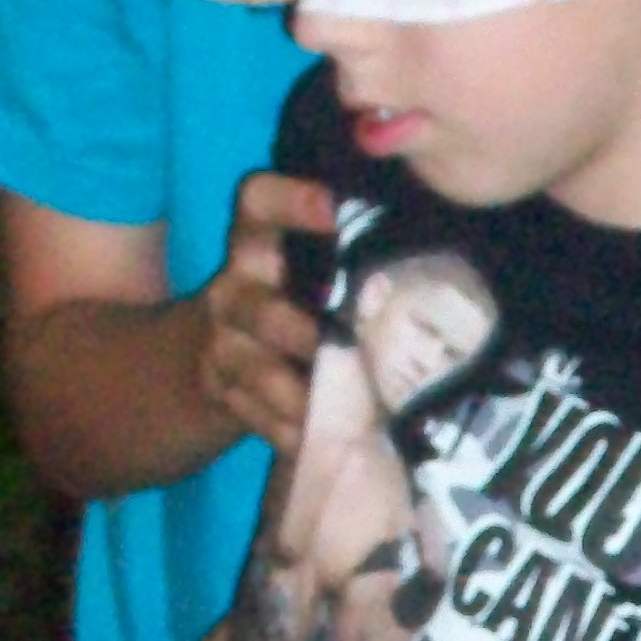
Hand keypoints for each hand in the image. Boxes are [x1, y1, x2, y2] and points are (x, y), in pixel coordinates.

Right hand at [193, 171, 334, 452]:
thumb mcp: (297, 265)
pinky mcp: (223, 393)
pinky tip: (320, 438)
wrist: (203, 358)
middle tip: (340, 346)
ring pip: (256, 372)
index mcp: (255, 242)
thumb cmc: (285, 298)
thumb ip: (342, 252)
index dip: (289, 201)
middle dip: (297, 332)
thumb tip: (438, 239)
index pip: (256, 202)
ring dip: (298, 394)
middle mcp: (233, 289)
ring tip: (341, 407)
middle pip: (257, 308)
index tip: (331, 208)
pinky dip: (290, 429)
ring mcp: (222, 346)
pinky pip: (256, 415)